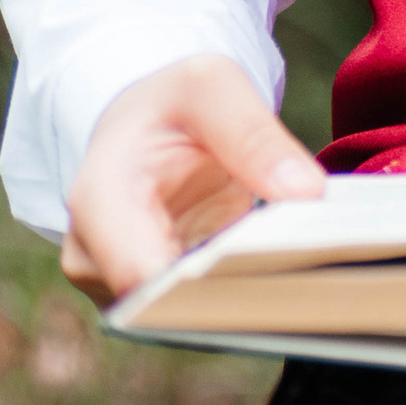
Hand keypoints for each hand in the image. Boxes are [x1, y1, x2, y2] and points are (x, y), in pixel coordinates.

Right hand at [61, 55, 327, 307]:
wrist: (145, 126)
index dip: (205, 286)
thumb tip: (306, 193)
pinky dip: (244, 299)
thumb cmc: (172, 103)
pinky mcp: (158, 298)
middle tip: (309, 283)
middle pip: (166, 308)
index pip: (140, 273)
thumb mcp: (211, 85)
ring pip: (188, 319)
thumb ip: (253, 134)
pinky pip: (202, 314)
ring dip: (244, 301)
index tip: (273, 270)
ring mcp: (122, 285)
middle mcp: (96, 257)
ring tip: (306, 278)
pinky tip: (289, 280)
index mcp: (100, 200)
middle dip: (236, 297)